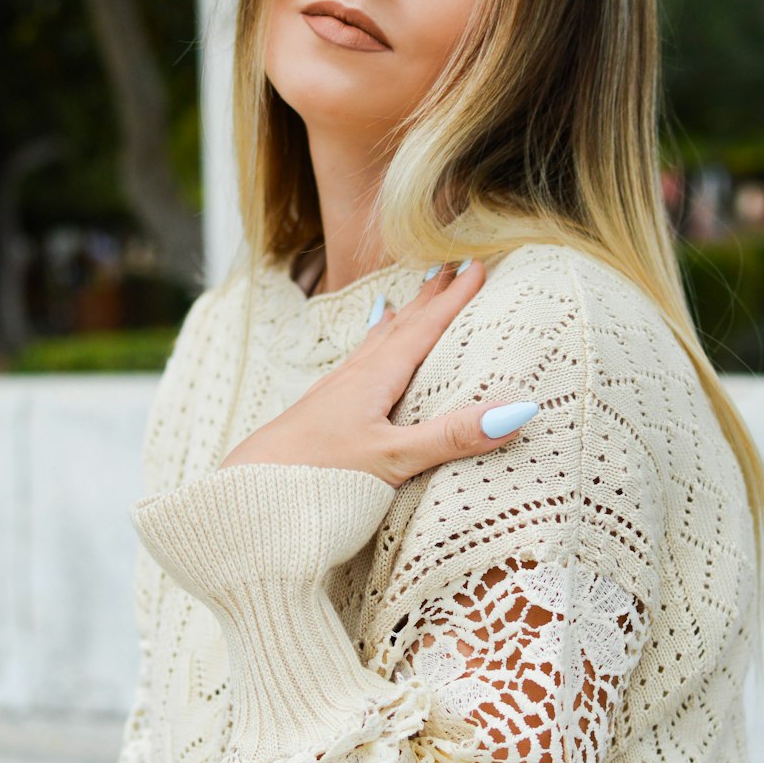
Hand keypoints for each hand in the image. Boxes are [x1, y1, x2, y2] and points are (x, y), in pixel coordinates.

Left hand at [217, 259, 538, 488]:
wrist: (245, 495)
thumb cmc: (318, 479)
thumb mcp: (393, 459)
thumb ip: (453, 436)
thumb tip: (518, 410)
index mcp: (375, 379)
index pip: (424, 329)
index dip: (453, 300)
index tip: (477, 266)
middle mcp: (352, 378)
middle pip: (399, 327)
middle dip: (428, 299)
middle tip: (451, 267)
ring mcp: (331, 394)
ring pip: (372, 345)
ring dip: (397, 321)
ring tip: (405, 301)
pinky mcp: (316, 415)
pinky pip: (353, 367)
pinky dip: (367, 351)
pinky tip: (358, 361)